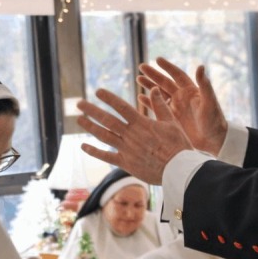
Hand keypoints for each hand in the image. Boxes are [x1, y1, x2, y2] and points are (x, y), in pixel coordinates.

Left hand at [77, 87, 193, 184]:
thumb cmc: (178, 145)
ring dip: (90, 127)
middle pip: (108, 120)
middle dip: (92, 111)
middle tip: (79, 103)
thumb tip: (153, 88)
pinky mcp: (126, 163)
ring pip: (104, 136)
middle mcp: (131, 135)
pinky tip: (83, 146)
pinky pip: (107, 157)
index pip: (121, 107)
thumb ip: (160, 106)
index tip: (98, 91)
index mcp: (142, 124)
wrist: (178, 169)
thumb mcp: (172, 122)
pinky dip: (94, 152)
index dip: (109, 98)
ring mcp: (127, 150)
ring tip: (79, 119)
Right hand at [137, 57, 227, 155]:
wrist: (212, 141)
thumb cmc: (214, 121)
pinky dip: (149, 103)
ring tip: (138, 79)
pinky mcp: (172, 118)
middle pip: (165, 82)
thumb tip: (201, 66)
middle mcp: (182, 97)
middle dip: (153, 74)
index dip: (168, 67)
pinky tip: (140, 98)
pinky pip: (158, 108)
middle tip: (141, 66)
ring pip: (160, 94)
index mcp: (191, 91)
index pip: (177, 75)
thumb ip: (205, 85)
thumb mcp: (209, 102)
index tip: (157, 59)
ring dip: (150, 86)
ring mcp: (176, 108)